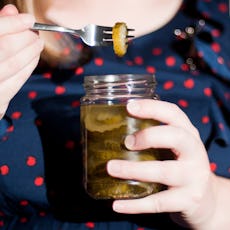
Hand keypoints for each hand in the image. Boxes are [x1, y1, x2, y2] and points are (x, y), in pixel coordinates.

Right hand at [0, 4, 43, 118]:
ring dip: (31, 52)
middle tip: (35, 33)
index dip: (13, 23)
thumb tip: (13, 11)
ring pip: (14, 65)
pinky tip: (34, 58)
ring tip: (38, 44)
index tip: (29, 19)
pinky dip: (28, 68)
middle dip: (25, 38)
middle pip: (6, 48)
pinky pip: (17, 82)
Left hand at [107, 99, 216, 228]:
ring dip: (134, 170)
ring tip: (111, 168)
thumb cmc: (181, 166)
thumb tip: (115, 130)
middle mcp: (195, 152)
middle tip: (126, 142)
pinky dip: (136, 204)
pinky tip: (117, 205)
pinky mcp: (188, 200)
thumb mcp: (174, 147)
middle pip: (176, 137)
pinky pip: (159, 203)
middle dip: (149, 136)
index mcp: (188, 134)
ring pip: (164, 171)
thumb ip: (154, 137)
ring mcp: (194, 177)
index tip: (129, 106)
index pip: (174, 114)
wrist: (206, 199)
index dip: (152, 107)